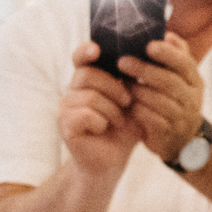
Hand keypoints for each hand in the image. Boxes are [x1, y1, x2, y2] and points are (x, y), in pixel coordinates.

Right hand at [59, 43, 143, 178]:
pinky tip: (103, 130)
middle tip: (127, 102)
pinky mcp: (65, 125)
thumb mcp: (134, 103)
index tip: (96, 50)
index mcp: (88, 81)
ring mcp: (65, 108)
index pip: (81, 58)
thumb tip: (146, 58)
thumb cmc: (123, 130)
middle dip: (114, 88)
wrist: (113, 162)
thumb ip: (135, 81)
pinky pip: (86, 114)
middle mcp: (72, 91)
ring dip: (112, 110)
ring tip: (116, 121)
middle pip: (88, 74)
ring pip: (90, 96)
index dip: (86, 51)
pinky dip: (101, 122)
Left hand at [118, 34, 207, 163]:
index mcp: (194, 80)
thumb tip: (167, 34)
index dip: (167, 54)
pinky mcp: (169, 133)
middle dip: (145, 70)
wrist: (182, 141)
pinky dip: (138, 110)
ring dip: (138, 90)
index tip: (148, 45)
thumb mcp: (180, 80)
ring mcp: (182, 117)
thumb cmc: (174, 101)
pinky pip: (152, 119)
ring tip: (121, 82)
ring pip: (160, 100)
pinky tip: (127, 104)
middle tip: (122, 62)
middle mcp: (192, 98)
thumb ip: (174, 57)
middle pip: (170, 81)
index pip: (184, 63)